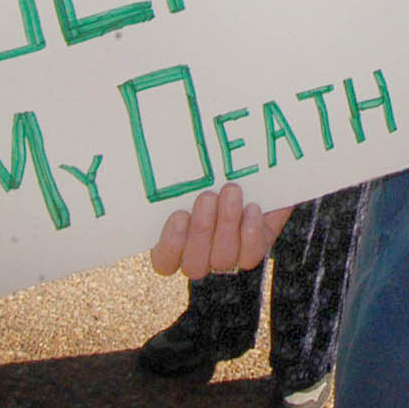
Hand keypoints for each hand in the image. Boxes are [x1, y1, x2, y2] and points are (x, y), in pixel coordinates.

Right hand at [149, 184, 294, 278]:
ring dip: (227, 223)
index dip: (170, 245)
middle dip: (201, 229)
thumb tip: (148, 143)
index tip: (179, 215)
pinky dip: (251, 232)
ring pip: (222, 258)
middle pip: (194, 264)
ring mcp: (228, 258)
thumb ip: (175, 174)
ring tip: (231, 192)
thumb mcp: (192, 175)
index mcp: (177, 244)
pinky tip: (253, 208)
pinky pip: (250, 255)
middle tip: (208, 196)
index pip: (164, 262)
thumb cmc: (215, 178)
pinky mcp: (254, 251)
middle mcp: (200, 257)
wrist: (260, 181)